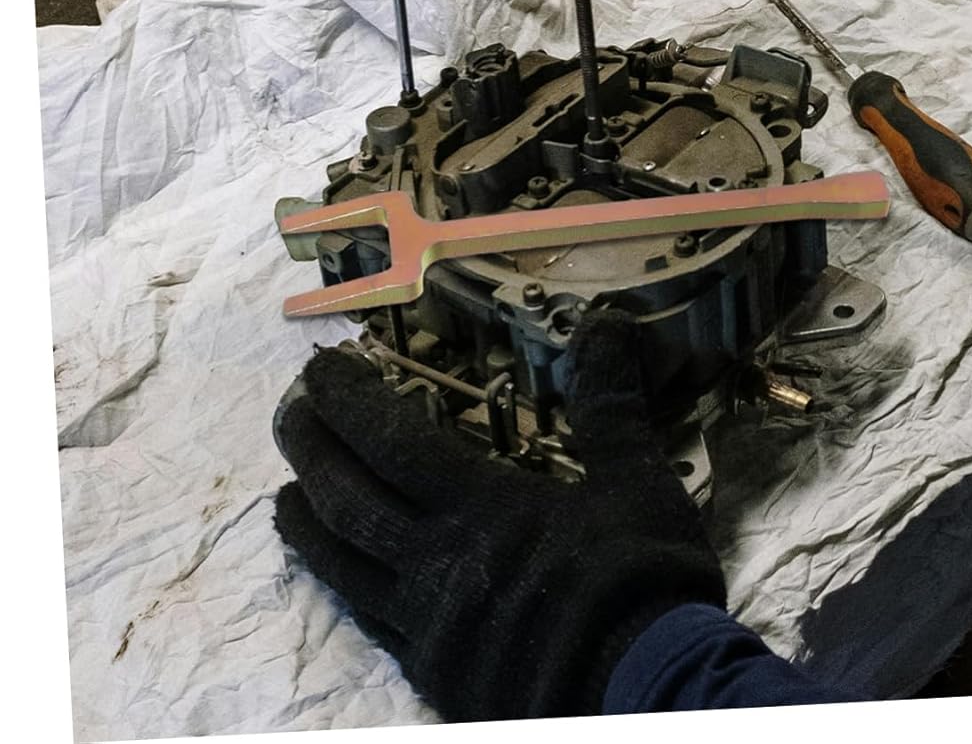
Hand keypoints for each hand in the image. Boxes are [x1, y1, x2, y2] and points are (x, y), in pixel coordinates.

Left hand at [271, 312, 726, 719]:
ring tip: (283, 497)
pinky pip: (375, 624)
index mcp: (483, 508)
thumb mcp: (637, 480)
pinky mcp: (440, 673)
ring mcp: (432, 625)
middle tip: (287, 414)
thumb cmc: (640, 579)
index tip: (320, 369)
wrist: (645, 693)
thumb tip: (605, 322)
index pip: (395, 442)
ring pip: (347, 568)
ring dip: (309, 526)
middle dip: (314, 451)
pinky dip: (348, 591)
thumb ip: (610, 401)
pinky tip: (344, 581)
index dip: (353, 402)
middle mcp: (440, 564)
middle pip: (352, 500)